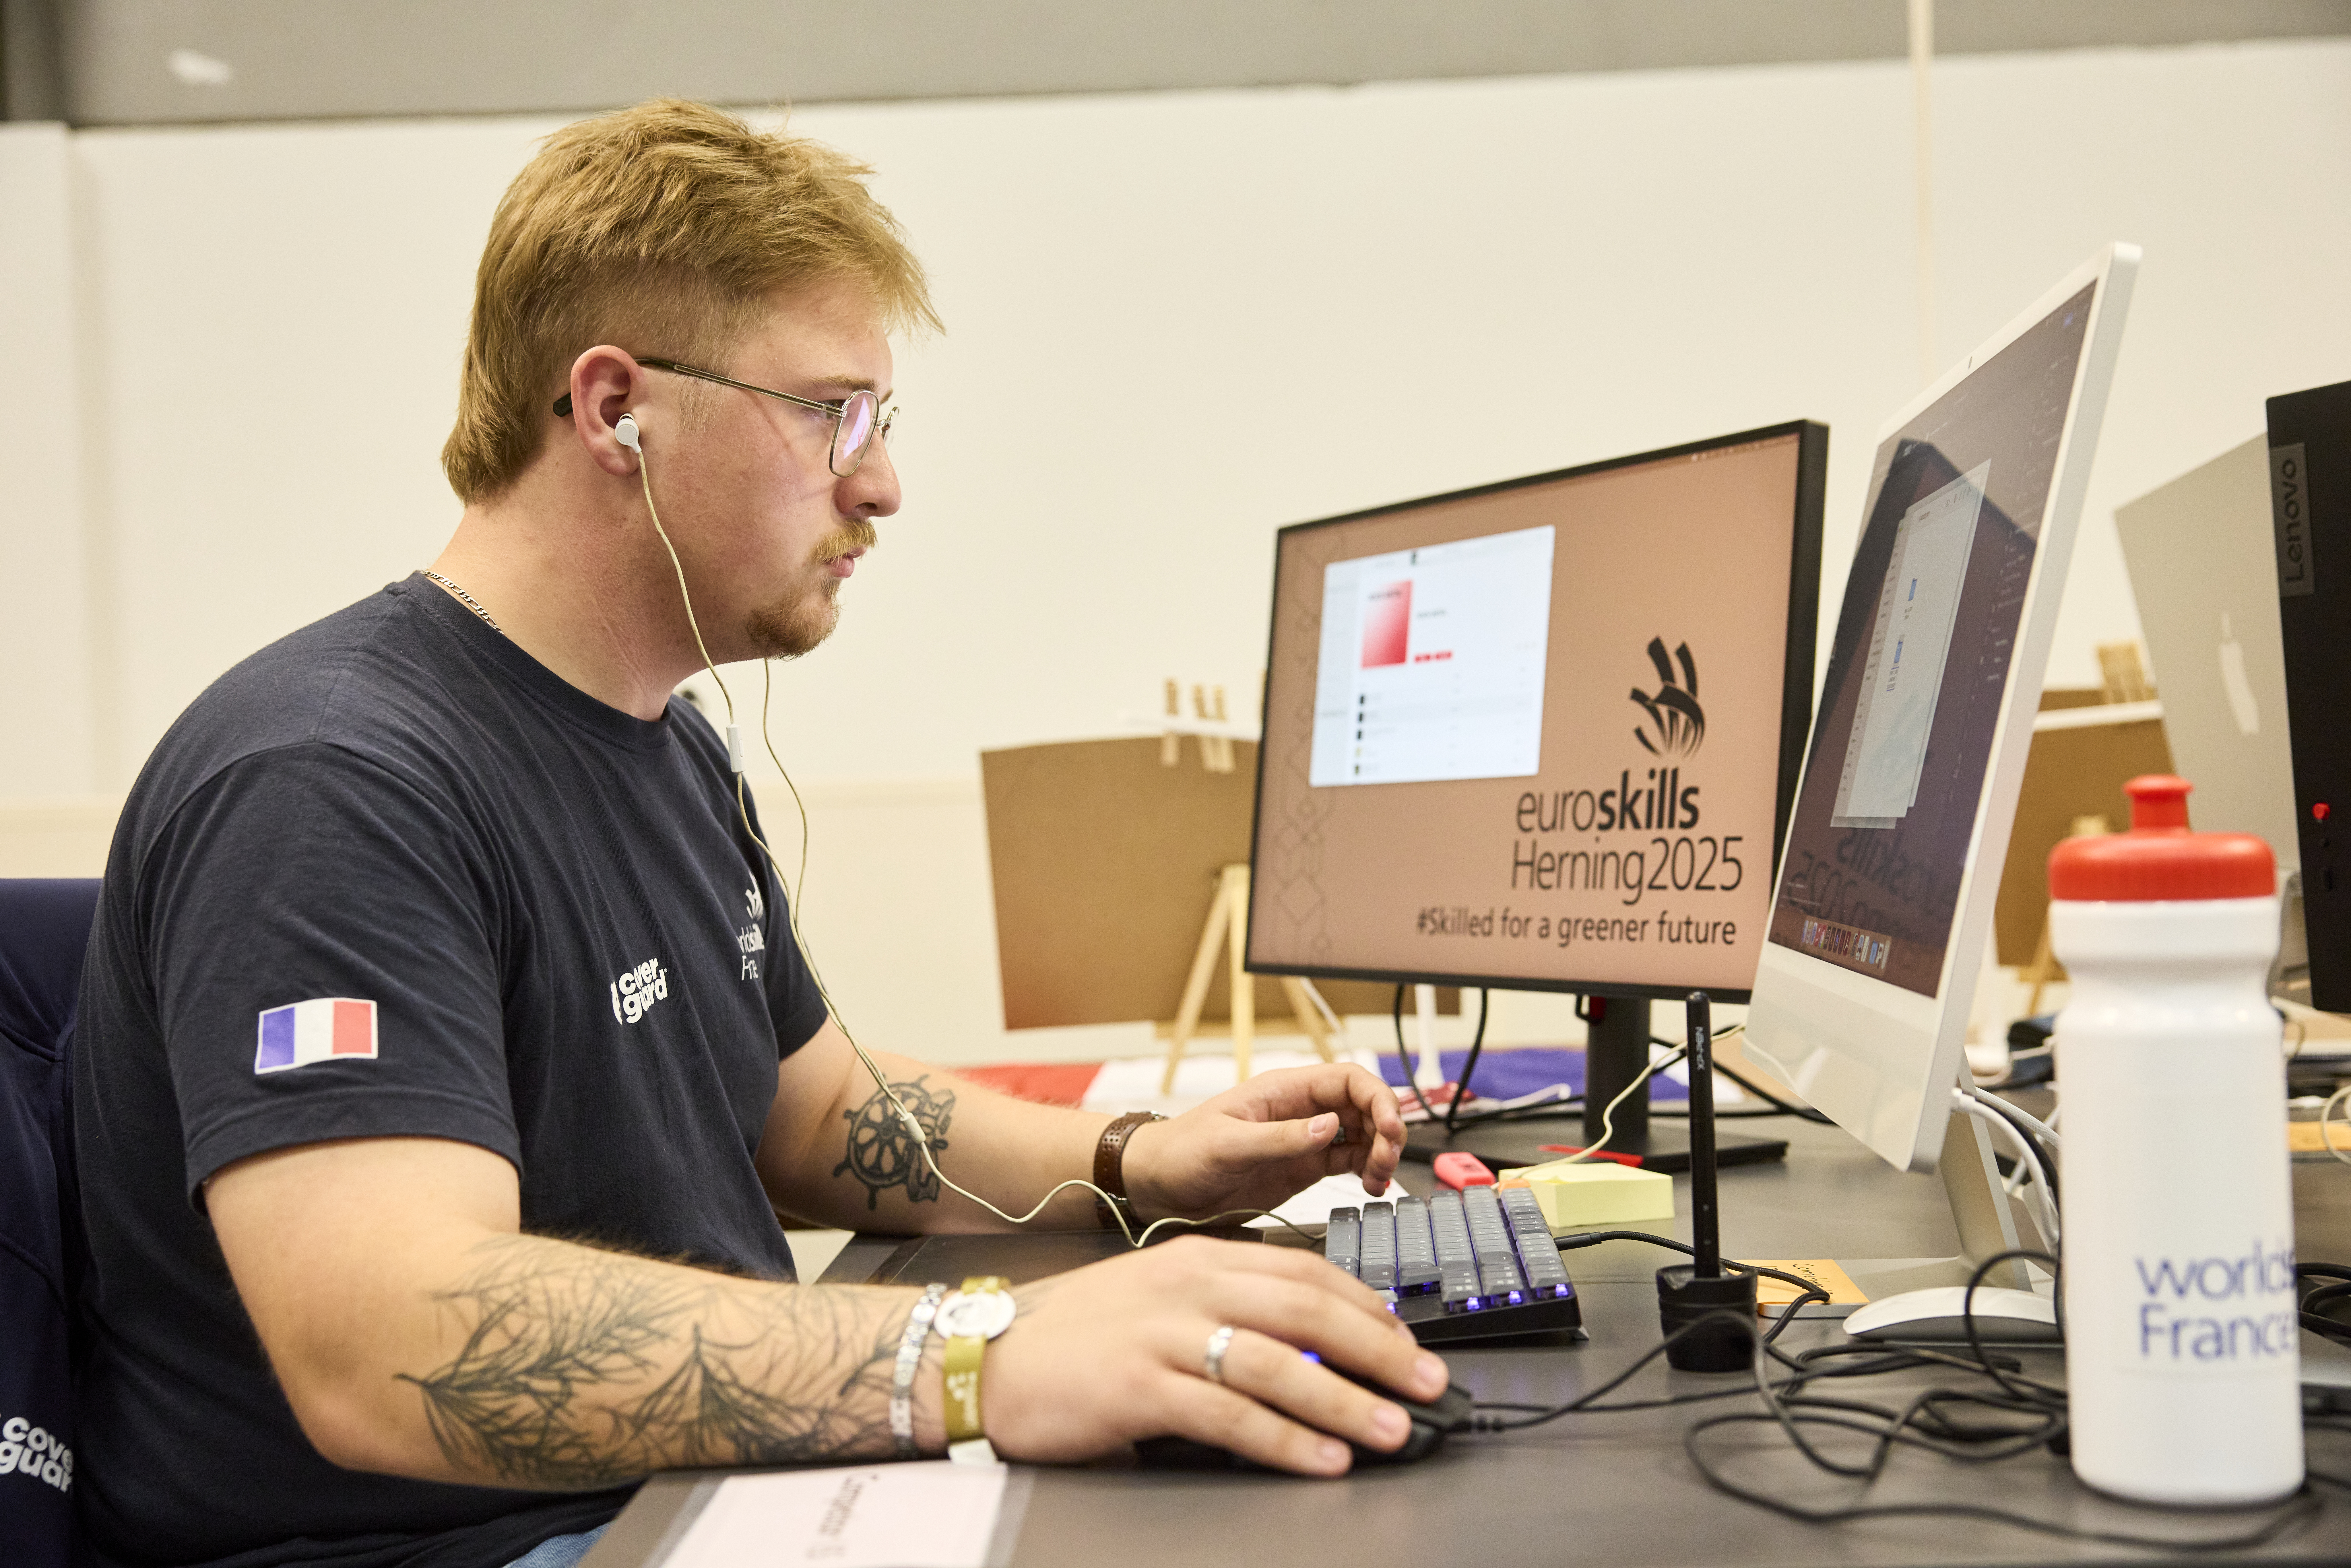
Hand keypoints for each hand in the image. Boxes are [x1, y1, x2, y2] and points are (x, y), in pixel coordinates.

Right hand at [982, 1235, 1448, 1473]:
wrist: (993, 1356)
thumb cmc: (1081, 1336)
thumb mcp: (1161, 1299)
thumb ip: (1228, 1308)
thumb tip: (1306, 1343)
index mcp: (1199, 1258)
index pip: (1306, 1271)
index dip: (1367, 1305)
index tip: (1409, 1337)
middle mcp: (1189, 1286)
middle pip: (1307, 1310)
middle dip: (1380, 1348)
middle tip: (1429, 1382)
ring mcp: (1164, 1335)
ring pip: (1279, 1362)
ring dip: (1346, 1399)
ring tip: (1395, 1428)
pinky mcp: (1141, 1388)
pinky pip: (1231, 1415)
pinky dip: (1286, 1440)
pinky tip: (1325, 1458)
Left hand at [1120, 1064, 1404, 1223]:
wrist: (1157, 1185)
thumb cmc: (1180, 1152)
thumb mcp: (1227, 1144)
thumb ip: (1279, 1138)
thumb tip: (1329, 1127)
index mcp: (1283, 1091)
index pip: (1347, 1080)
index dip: (1377, 1098)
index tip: (1390, 1127)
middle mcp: (1300, 1112)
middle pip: (1363, 1107)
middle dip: (1385, 1130)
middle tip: (1385, 1162)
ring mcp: (1303, 1140)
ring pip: (1362, 1135)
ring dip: (1380, 1153)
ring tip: (1377, 1179)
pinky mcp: (1302, 1168)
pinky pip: (1348, 1162)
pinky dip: (1366, 1172)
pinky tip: (1370, 1187)